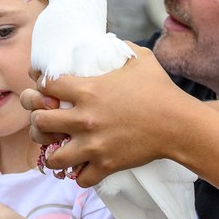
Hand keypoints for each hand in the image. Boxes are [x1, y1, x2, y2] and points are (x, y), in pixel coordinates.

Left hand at [22, 43, 178, 185]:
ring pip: (52, 156)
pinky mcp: (106, 164)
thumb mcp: (139, 58)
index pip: (45, 85)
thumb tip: (108, 40)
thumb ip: (118, 47)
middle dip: (39, 120)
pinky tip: (82, 166)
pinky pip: (79, 178)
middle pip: (39, 121)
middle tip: (46, 120)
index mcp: (88, 90)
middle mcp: (84, 118)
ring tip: (57, 149)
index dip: (41, 85)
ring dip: (52, 152)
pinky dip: (78, 174)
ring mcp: (94, 144)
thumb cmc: (160, 89)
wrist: (179, 124)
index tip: (45, 88)